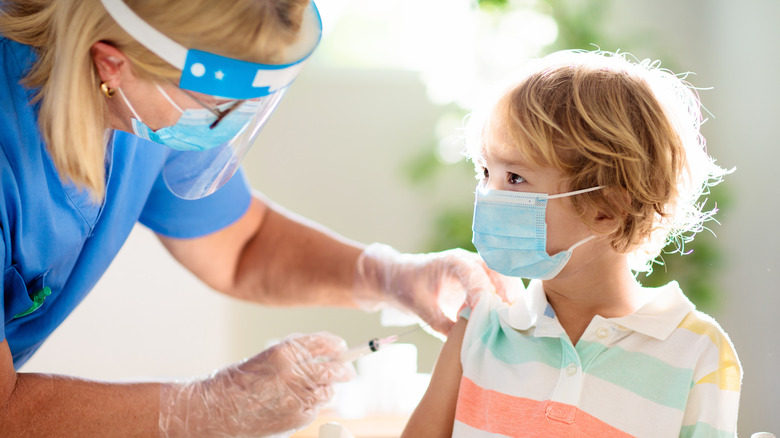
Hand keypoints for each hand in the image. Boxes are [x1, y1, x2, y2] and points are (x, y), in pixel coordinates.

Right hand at [158, 332, 354, 437]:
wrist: (219, 409)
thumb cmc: (239, 381)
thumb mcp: (268, 357)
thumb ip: (295, 354)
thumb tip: (326, 353)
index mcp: (284, 352)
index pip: (323, 343)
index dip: (336, 345)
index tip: (342, 347)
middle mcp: (294, 373)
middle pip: (334, 369)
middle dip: (344, 369)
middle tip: (348, 371)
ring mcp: (297, 397)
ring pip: (327, 391)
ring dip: (326, 388)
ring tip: (313, 388)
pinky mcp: (297, 416)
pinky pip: (316, 408)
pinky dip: (313, 404)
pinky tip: (299, 403)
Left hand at [353, 243, 507, 334]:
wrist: (404, 279)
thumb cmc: (409, 289)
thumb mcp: (420, 308)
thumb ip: (441, 323)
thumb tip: (466, 340)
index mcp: (452, 262)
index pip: (473, 272)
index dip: (482, 292)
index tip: (489, 313)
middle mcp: (470, 262)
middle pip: (498, 272)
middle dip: (508, 295)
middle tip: (512, 321)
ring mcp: (480, 271)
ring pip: (506, 280)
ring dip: (513, 301)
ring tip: (516, 325)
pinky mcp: (485, 282)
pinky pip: (504, 289)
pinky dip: (510, 304)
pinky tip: (512, 323)